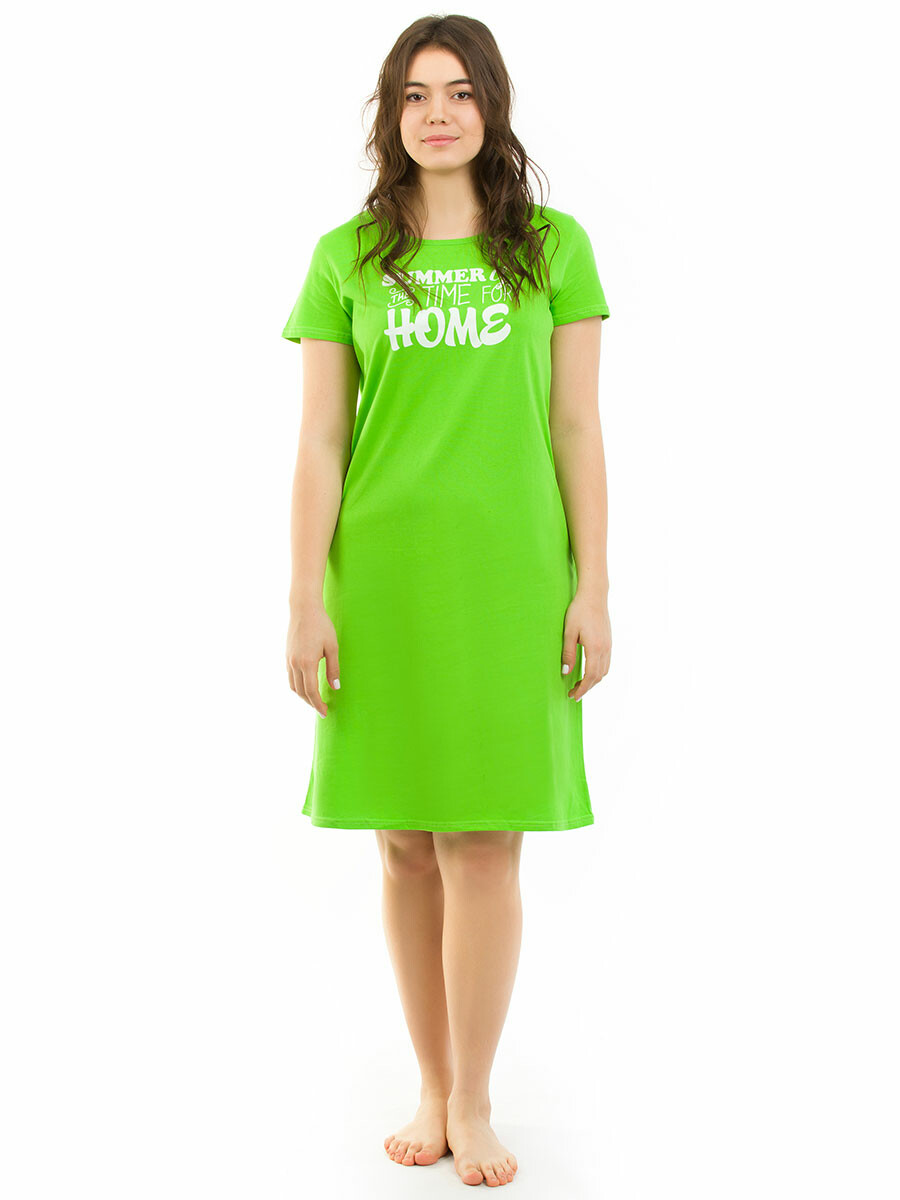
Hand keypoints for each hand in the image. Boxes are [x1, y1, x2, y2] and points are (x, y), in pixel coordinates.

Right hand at [286, 602, 340, 717]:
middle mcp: (295, 663)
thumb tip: (335, 687)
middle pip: (301, 692)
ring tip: (314, 700)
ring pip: (293, 686)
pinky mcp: (287, 656)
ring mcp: (289, 660)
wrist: (304, 609)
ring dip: (303, 696)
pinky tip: (306, 686)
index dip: (317, 704)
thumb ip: (334, 668)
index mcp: (307, 662)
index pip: (311, 691)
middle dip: (311, 703)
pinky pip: (290, 677)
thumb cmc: (321, 625)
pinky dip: (297, 686)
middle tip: (322, 710)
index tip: (324, 712)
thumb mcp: (332, 647)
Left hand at [561, 589, 611, 701]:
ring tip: (580, 684)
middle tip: (573, 693)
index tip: (573, 695)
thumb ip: (568, 653)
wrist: (594, 595)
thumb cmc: (579, 611)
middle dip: (587, 687)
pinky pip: (606, 662)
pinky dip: (598, 671)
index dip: (582, 688)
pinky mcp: (609, 641)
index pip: (591, 676)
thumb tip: (566, 672)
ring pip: (604, 670)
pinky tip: (588, 670)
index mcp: (595, 648)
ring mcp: (609, 645)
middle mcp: (605, 649)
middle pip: (598, 676)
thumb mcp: (569, 632)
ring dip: (593, 680)